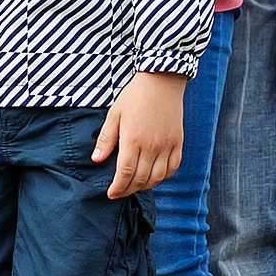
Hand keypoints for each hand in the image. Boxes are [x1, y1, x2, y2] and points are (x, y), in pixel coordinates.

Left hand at [92, 71, 186, 197]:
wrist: (162, 81)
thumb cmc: (134, 96)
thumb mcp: (114, 114)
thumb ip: (106, 139)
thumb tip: (96, 160)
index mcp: (133, 139)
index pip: (125, 173)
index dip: (118, 187)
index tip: (111, 194)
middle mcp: (152, 146)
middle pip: (141, 179)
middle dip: (128, 190)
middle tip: (120, 192)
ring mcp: (167, 145)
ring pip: (158, 177)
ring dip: (145, 186)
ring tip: (135, 186)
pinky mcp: (178, 142)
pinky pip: (173, 168)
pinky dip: (164, 177)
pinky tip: (154, 176)